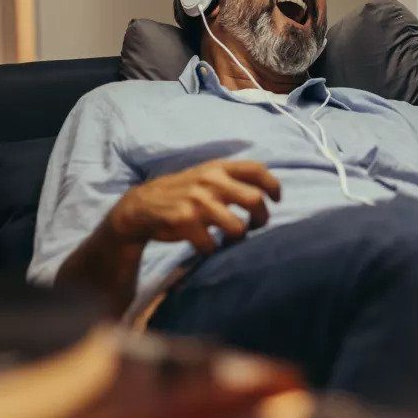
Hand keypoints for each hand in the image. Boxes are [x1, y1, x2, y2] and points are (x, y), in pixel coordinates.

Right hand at [107, 159, 280, 254]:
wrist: (141, 206)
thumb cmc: (182, 193)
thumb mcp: (205, 176)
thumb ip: (230, 178)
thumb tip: (264, 190)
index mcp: (218, 167)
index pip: (257, 169)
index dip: (273, 185)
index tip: (276, 200)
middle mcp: (211, 180)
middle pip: (255, 200)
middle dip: (261, 218)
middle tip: (255, 226)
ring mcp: (198, 200)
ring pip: (238, 227)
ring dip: (238, 238)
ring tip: (231, 240)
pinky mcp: (186, 220)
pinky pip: (212, 244)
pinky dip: (212, 249)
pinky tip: (206, 245)